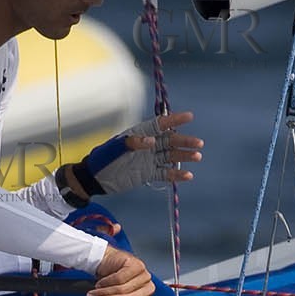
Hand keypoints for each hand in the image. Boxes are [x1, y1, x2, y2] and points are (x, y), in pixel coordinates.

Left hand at [67, 111, 202, 199]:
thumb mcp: (115, 148)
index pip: (160, 125)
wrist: (96, 178)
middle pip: (170, 141)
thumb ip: (133, 142)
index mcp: (140, 134)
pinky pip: (165, 173)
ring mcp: (149, 159)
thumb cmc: (103, 158)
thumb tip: (151, 140)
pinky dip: (176, 174)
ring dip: (184, 156)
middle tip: (199, 144)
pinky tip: (187, 175)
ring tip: (197, 157)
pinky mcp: (149, 173)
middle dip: (185, 141)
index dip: (174, 120)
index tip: (189, 117)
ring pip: (171, 156)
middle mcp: (148, 145)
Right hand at [87, 246, 154, 295]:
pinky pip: (120, 277)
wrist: (107, 266)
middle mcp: (146, 290)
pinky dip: (107, 280)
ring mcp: (144, 276)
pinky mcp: (137, 265)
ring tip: (96, 292)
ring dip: (104, 291)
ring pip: (123, 288)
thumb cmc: (112, 286)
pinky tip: (102, 281)